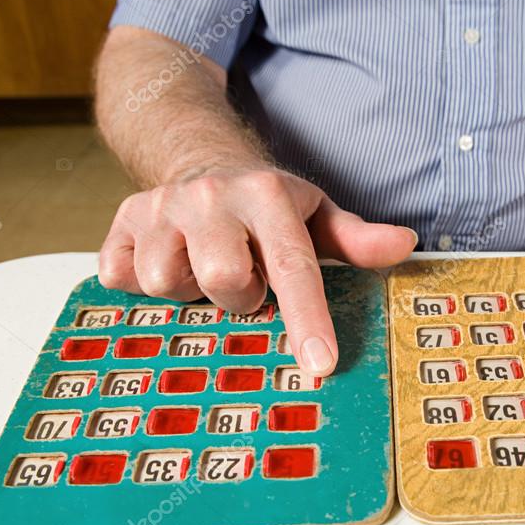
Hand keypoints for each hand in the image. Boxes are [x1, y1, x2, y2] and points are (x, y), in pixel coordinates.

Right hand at [98, 167, 416, 375]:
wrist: (199, 160)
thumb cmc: (266, 206)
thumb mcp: (315, 215)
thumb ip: (356, 239)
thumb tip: (404, 246)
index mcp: (266, 195)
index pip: (291, 265)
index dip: (306, 318)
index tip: (318, 364)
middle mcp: (210, 196)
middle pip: (223, 279)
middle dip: (238, 296)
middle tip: (245, 282)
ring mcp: (159, 207)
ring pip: (164, 283)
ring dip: (188, 292)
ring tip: (205, 270)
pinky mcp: (120, 223)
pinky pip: (120, 278)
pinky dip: (141, 285)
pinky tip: (168, 264)